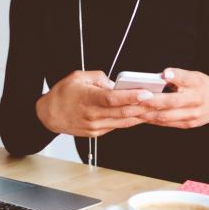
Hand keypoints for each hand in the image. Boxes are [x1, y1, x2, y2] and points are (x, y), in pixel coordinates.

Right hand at [36, 70, 151, 137]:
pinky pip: (118, 126)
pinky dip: (130, 120)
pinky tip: (140, 114)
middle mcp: (92, 115)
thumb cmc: (62, 94)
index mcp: (88, 99)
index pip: (113, 99)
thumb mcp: (78, 77)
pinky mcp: (97, 133)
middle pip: (123, 112)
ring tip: (156, 108)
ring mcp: (95, 126)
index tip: (146, 93)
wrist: (48, 115)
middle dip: (143, 107)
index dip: (131, 97)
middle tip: (160, 101)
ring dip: (141, 115)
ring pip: (123, 121)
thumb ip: (99, 78)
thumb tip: (116, 84)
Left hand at [138, 68, 208, 128]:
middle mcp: (196, 100)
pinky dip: (153, 120)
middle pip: (172, 101)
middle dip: (152, 101)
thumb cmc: (202, 86)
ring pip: (166, 115)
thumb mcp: (194, 76)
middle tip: (137, 98)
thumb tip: (162, 75)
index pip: (186, 79)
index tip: (165, 73)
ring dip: (148, 114)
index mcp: (197, 84)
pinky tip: (142, 116)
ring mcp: (192, 115)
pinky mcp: (188, 124)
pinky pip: (167, 123)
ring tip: (133, 110)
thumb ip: (179, 76)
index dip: (175, 76)